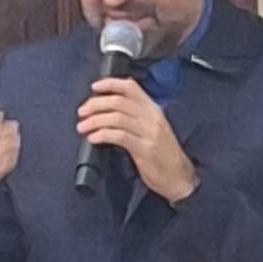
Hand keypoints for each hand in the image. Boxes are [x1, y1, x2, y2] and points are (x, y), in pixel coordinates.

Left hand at [77, 79, 197, 203]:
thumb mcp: (153, 129)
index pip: (131, 88)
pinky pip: (119, 136)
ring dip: (95, 121)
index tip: (94, 88)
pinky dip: (102, 135)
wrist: (180, 177)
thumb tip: (112, 107)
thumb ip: (137, 116)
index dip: (110, 84)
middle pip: (119, 102)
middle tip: (82, 112)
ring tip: (83, 127)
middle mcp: (152, 118)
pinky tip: (94, 138)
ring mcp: (150, 133)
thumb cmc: (164, 155)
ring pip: (116, 117)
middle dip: (95, 105)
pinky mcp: (145, 149)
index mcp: (154, 110)